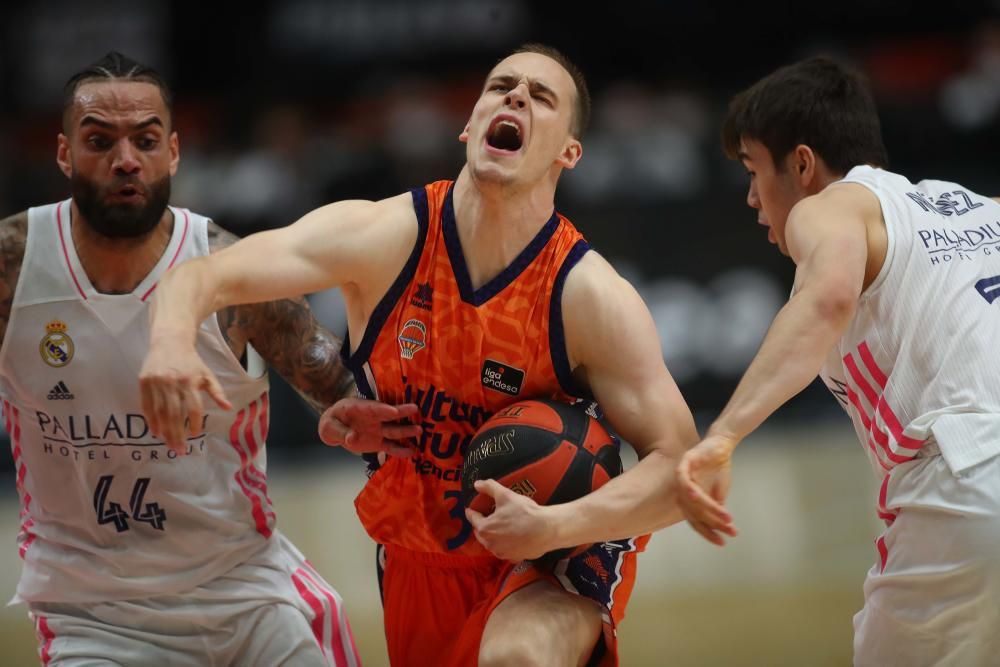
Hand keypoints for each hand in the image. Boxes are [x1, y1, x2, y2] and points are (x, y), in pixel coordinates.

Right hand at [139, 340, 230, 454]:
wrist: (170, 341)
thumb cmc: (191, 362)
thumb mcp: (207, 374)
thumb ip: (217, 392)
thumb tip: (228, 408)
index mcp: (190, 381)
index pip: (193, 407)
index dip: (193, 423)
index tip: (195, 434)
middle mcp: (172, 382)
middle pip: (174, 414)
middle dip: (177, 434)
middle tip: (179, 450)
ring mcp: (156, 382)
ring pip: (159, 412)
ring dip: (164, 431)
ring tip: (169, 445)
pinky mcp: (144, 381)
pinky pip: (146, 405)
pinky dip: (150, 420)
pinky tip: (156, 432)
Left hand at [318, 398, 421, 456]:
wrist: (336, 428)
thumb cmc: (332, 422)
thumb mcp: (329, 426)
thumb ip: (340, 432)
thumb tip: (352, 438)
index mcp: (359, 409)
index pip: (372, 408)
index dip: (383, 409)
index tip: (393, 411)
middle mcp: (373, 418)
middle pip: (388, 415)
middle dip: (401, 412)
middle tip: (415, 409)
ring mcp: (378, 430)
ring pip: (394, 430)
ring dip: (406, 431)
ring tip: (420, 430)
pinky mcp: (379, 442)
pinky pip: (391, 447)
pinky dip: (401, 450)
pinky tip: (412, 452)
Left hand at [464, 479, 554, 560]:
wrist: (546, 529)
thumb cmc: (524, 512)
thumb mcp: (505, 495)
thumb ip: (489, 487)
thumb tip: (477, 484)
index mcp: (485, 529)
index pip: (473, 518)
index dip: (472, 511)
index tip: (472, 508)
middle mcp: (490, 544)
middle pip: (481, 533)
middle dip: (482, 524)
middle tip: (487, 516)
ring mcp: (502, 553)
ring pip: (492, 543)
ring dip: (492, 536)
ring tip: (499, 527)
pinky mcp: (513, 558)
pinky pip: (504, 550)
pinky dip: (505, 544)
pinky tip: (511, 538)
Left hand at [676, 433, 738, 545]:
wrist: (722, 444)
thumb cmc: (719, 468)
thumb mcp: (719, 493)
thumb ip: (716, 509)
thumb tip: (720, 528)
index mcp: (688, 499)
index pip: (695, 520)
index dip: (708, 532)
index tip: (722, 543)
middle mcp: (681, 490)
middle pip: (692, 513)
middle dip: (712, 524)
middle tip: (728, 532)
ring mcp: (681, 476)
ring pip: (690, 500)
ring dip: (708, 509)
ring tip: (725, 518)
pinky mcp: (684, 462)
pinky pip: (684, 479)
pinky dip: (690, 489)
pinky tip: (699, 497)